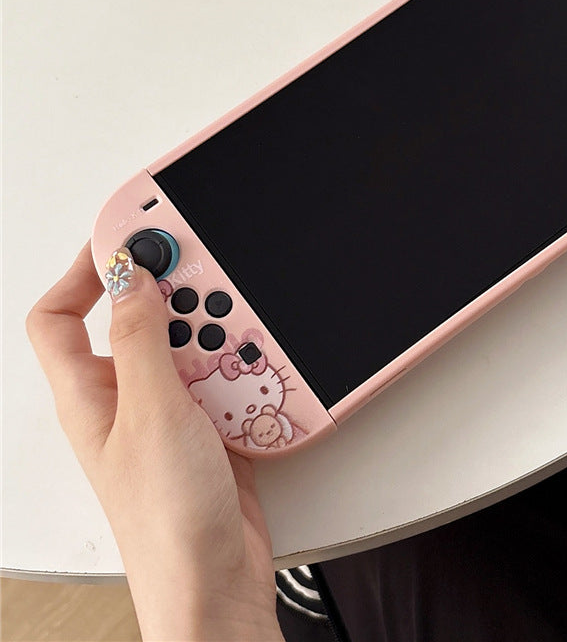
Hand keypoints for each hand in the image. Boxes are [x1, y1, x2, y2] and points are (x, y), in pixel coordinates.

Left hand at [26, 244, 283, 641]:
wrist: (218, 582)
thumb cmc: (167, 522)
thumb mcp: (150, 414)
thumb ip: (139, 339)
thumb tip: (127, 274)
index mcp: (89, 395)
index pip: (59, 317)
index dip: (84, 270)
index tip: (129, 233)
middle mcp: (125, 399)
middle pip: (137, 318)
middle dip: (173, 292)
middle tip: (204, 266)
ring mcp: (170, 412)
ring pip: (189, 343)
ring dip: (216, 330)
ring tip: (237, 330)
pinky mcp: (210, 425)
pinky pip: (224, 372)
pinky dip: (244, 362)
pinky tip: (258, 369)